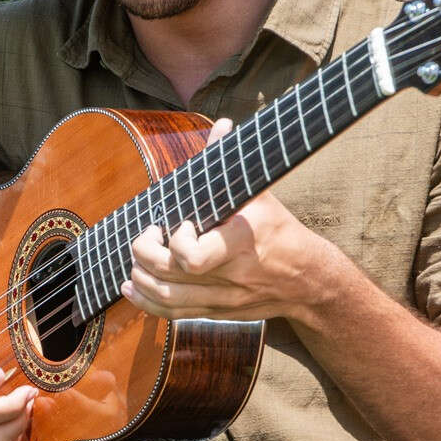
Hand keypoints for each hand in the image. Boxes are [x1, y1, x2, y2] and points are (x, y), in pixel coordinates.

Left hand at [122, 118, 335, 322]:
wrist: (308, 280)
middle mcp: (229, 276)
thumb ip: (231, 161)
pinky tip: (132, 286)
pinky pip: (173, 314)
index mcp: (240, 243)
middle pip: (169, 276)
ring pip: (166, 298)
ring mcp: (222, 299)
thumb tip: (222, 126)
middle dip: (145, 253)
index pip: (191, 257)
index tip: (180, 223)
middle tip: (149, 235)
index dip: (175, 241)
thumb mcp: (261, 194)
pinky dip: (145, 302)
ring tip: (136, 259)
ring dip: (140, 277)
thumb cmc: (279, 230)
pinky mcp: (216, 313)